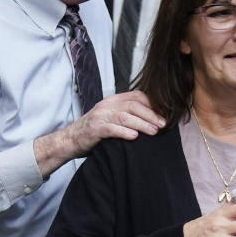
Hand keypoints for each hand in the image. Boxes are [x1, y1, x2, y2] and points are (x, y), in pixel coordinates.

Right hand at [34, 91, 164, 176]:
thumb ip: (128, 115)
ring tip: (154, 131)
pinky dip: (124, 132)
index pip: (137, 96)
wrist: (70, 140)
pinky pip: (111, 129)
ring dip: (142, 123)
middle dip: (151, 115)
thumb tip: (154, 119)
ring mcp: (100, 116)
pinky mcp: (94, 129)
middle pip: (134, 105)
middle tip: (163, 125)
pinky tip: (134, 137)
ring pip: (125, 116)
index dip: (153, 104)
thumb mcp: (112, 118)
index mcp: (113, 100)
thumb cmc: (95, 131)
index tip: (165, 114)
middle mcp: (107, 105)